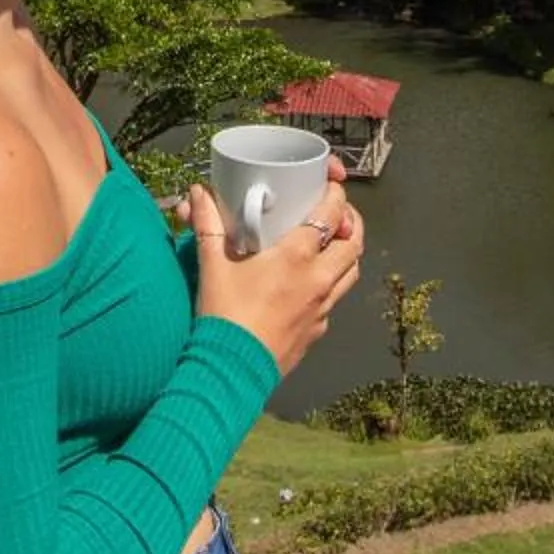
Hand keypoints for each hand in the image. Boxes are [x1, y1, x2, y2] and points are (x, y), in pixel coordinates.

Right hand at [186, 157, 361, 377]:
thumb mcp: (212, 264)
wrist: (231, 370)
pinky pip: (335, 301)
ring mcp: (322, 308)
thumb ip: (207, 224)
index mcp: (296, 257)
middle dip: (351, 222)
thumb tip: (198, 194)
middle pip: (354, 243)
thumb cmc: (223, 316)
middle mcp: (318, 280)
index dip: (337, 194)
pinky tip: (312, 282)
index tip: (332, 182)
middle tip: (337, 212)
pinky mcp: (317, 331)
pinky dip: (332, 284)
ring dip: (348, 253)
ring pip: (351, 272)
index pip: (331, 215)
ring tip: (333, 242)